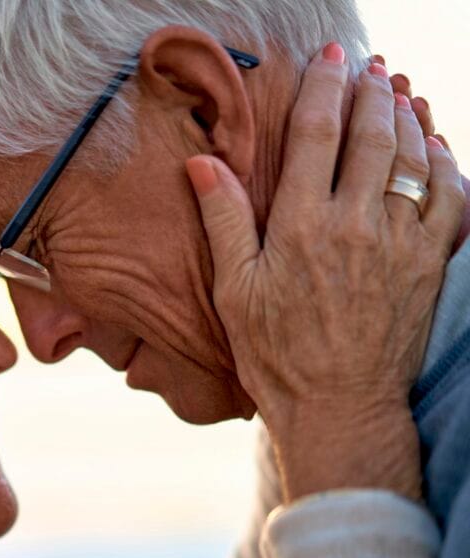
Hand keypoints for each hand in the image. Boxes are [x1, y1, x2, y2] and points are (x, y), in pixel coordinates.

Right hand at [185, 44, 464, 501]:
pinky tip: (437, 145)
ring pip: (414, 160)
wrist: (338, 408)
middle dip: (372, 92)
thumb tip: (202, 163)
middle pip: (372, 137)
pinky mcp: (429, 266)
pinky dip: (446, 164)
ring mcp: (400, 244)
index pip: (316, 136)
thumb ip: (223, 220)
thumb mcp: (233, 290)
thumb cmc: (276, 353)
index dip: (324, 90)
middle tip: (371, 65)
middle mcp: (355, 225)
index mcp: (301, 226)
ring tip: (401, 90)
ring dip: (409, 117)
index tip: (329, 59)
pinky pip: (450, 199)